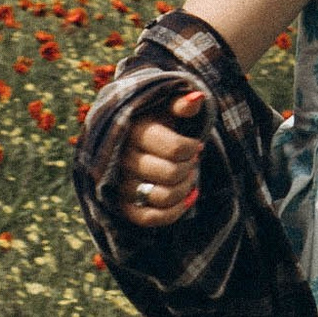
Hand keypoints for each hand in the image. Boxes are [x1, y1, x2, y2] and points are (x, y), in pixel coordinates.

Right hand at [116, 88, 206, 226]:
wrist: (126, 139)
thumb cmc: (152, 121)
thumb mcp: (164, 107)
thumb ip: (181, 104)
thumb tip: (198, 98)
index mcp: (133, 132)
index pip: (176, 149)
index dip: (193, 149)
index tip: (194, 145)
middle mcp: (122, 160)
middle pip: (171, 174)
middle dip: (190, 167)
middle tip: (191, 161)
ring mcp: (120, 185)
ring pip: (163, 197)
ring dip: (185, 188)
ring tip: (188, 176)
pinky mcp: (122, 206)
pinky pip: (151, 218)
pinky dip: (174, 212)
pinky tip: (187, 197)